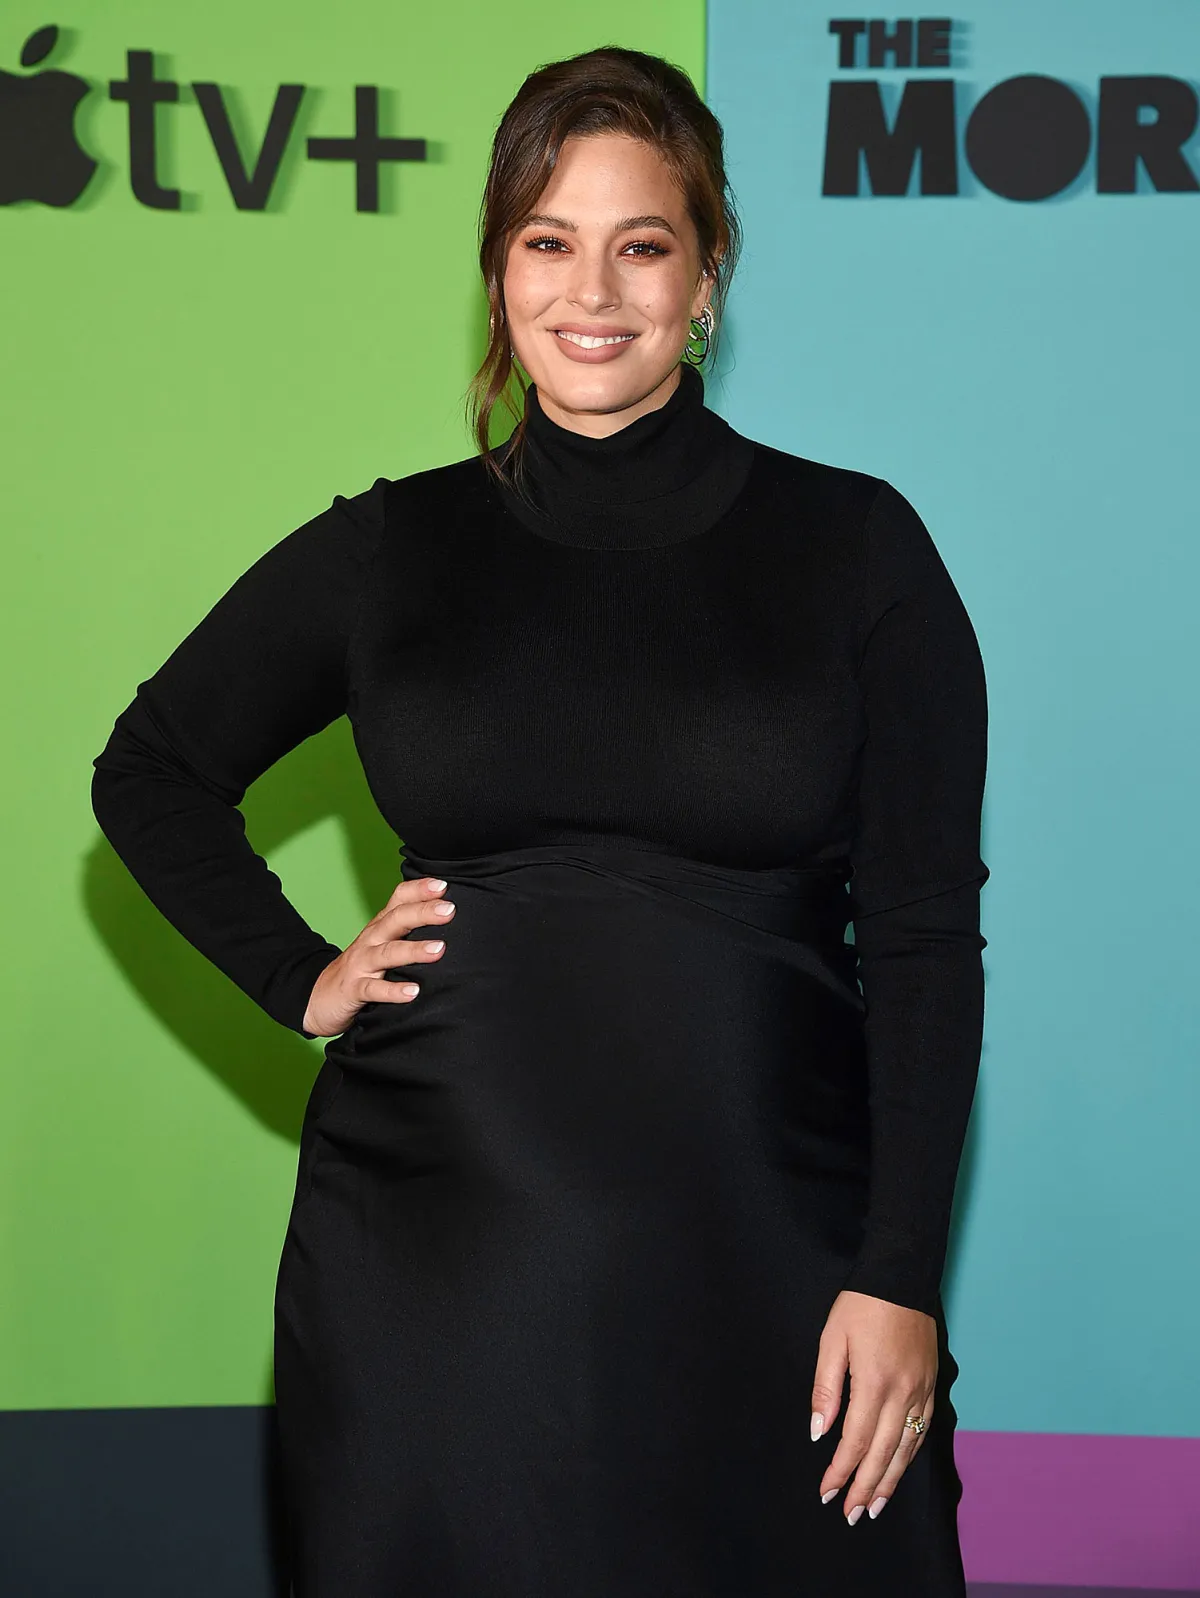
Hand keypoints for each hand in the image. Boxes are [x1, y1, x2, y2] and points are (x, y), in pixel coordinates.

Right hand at [302, 876, 455, 1036]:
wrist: (319, 997)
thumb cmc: (361, 969)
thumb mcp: (383, 945)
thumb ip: (409, 933)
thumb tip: (448, 920)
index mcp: (380, 927)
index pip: (398, 900)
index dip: (418, 890)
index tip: (443, 885)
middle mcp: (371, 940)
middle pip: (395, 920)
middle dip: (422, 912)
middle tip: (449, 910)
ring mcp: (361, 964)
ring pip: (387, 953)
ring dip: (414, 950)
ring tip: (439, 949)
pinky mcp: (353, 990)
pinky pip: (373, 989)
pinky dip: (393, 991)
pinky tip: (413, 992)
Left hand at [810, 1289, 936, 1523]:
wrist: (902, 1276)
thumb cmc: (860, 1305)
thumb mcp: (831, 1339)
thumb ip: (826, 1388)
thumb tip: (819, 1433)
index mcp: (874, 1383)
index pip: (856, 1441)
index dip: (841, 1471)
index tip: (826, 1492)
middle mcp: (903, 1393)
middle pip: (884, 1454)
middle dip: (864, 1488)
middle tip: (851, 1515)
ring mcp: (922, 1391)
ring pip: (907, 1449)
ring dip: (890, 1481)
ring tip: (874, 1507)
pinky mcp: (931, 1384)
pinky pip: (922, 1431)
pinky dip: (910, 1456)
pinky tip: (899, 1469)